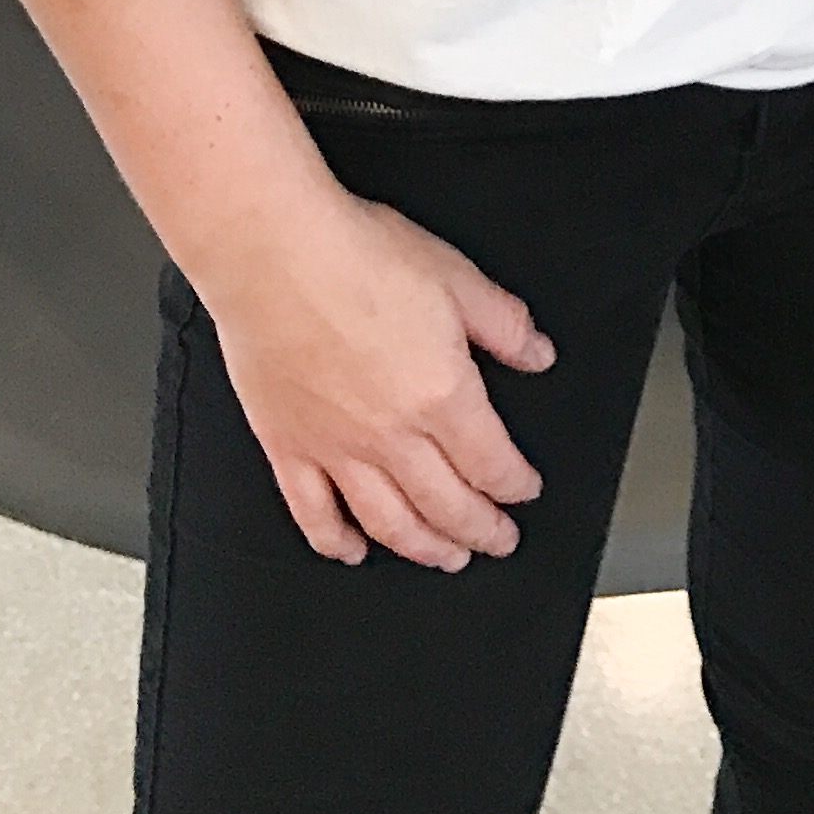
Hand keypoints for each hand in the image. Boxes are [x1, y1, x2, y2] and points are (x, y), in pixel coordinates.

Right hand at [203, 188, 557, 568]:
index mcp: (442, 394)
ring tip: (446, 557)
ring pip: (389, 523)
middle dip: (481, 530)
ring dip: (424, 548)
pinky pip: (314, 515)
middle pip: (447, 505)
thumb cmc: (356, 256)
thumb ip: (505, 323)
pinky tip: (352, 550)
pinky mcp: (288, 448)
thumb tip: (539, 354)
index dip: (515, 485)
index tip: (524, 491)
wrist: (274, 255)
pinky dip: (336, 542)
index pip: (492, 463)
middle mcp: (391, 435)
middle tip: (497, 541)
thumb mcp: (457, 277)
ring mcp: (336, 449)